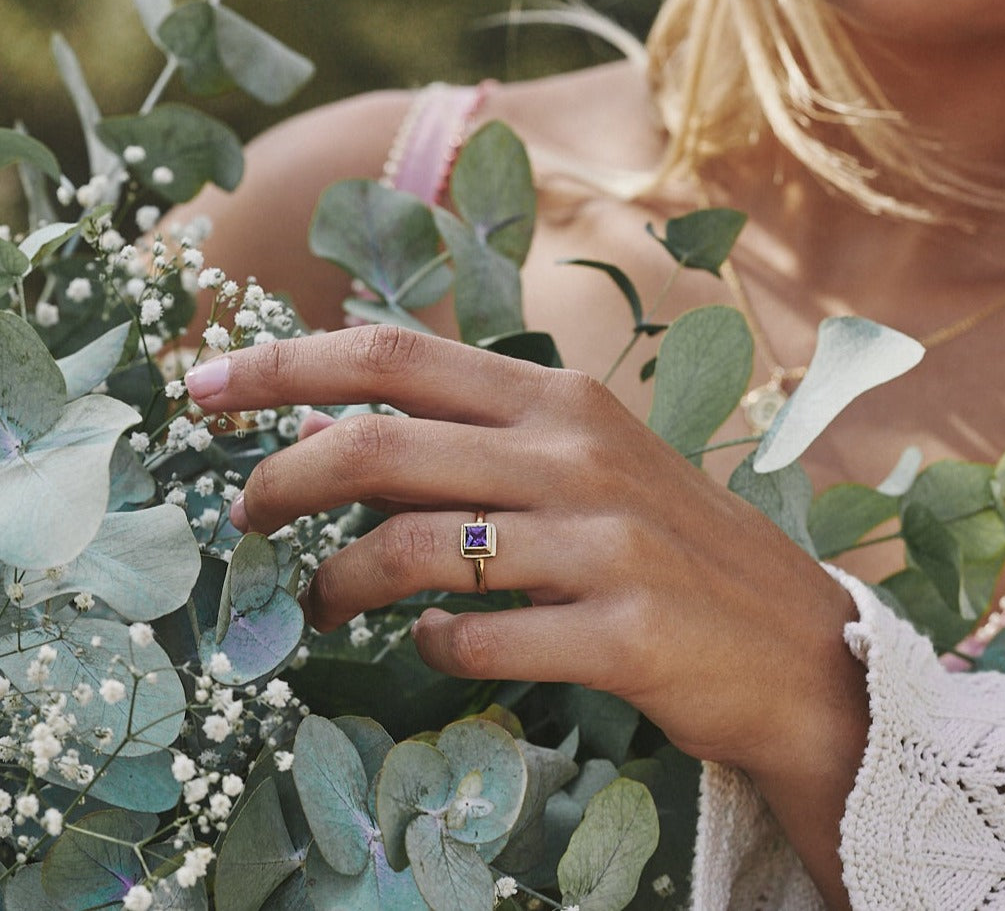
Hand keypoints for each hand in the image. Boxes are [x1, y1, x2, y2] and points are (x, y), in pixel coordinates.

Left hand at [184, 325, 864, 784]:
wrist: (799, 647)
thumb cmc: (668, 543)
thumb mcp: (584, 459)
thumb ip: (479, 434)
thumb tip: (341, 425)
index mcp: (559, 398)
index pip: (395, 356)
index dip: (287, 364)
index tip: (204, 384)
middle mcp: (576, 453)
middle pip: (381, 444)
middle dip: (282, 476)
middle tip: (237, 513)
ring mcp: (602, 542)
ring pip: (413, 548)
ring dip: (338, 581)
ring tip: (318, 601)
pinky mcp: (621, 632)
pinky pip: (476, 638)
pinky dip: (429, 644)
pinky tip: (428, 644)